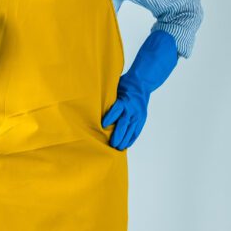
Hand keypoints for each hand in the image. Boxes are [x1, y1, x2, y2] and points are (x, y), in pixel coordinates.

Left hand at [102, 30, 178, 150]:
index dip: (110, 117)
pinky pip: (137, 130)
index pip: (116, 109)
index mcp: (124, 100)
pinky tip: (126, 145)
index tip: (104, 124)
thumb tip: (89, 100)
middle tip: (112, 144)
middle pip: (124, 123)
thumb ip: (106, 97)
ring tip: (118, 148)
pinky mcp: (142, 118)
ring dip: (124, 139)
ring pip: (131, 129)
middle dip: (118, 135)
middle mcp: (131, 108)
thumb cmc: (123, 85)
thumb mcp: (114, 88)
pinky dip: (132, 138)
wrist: (142, 83)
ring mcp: (137, 114)